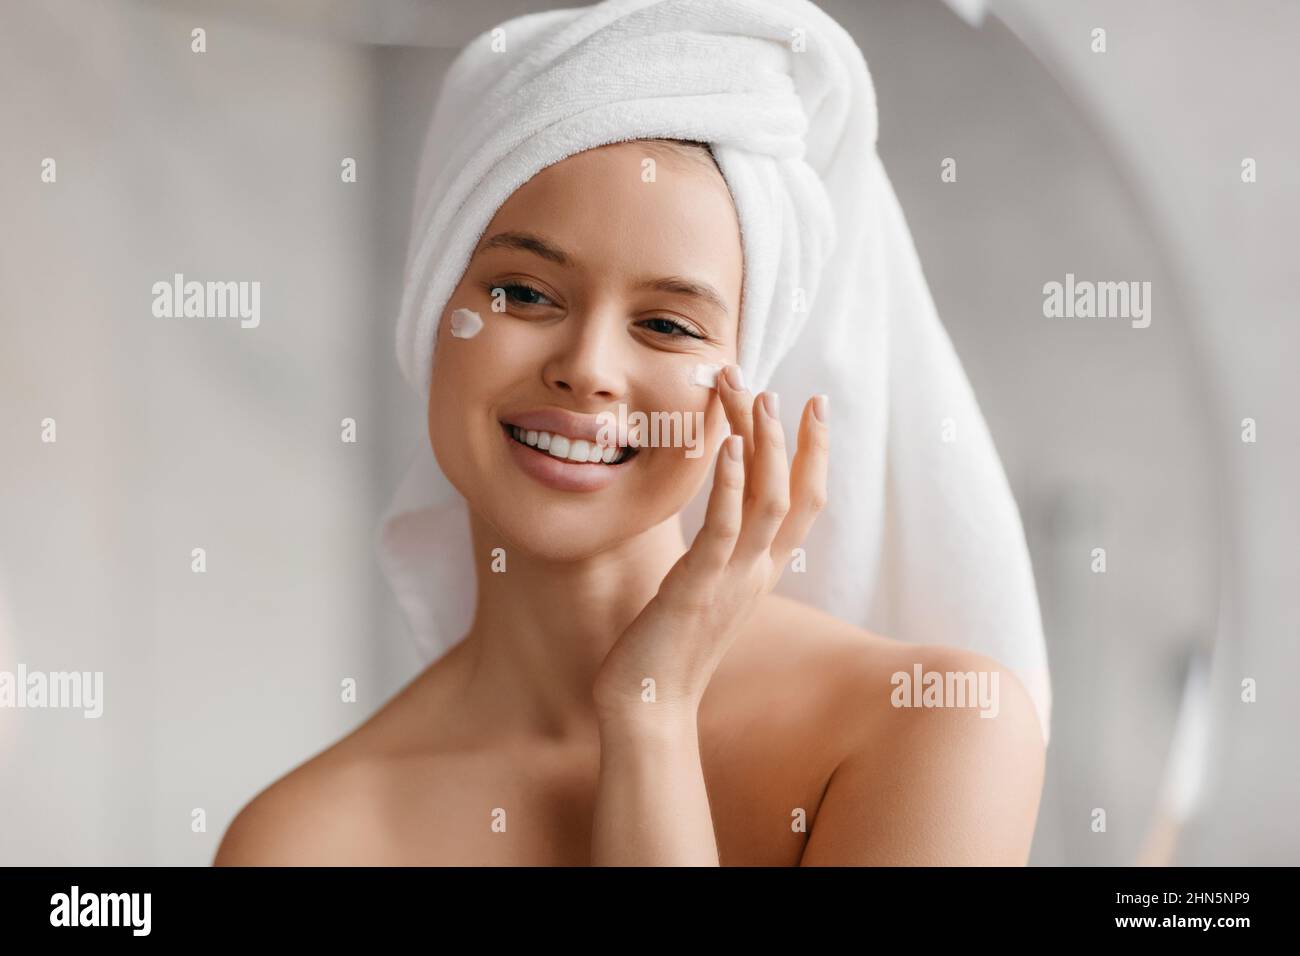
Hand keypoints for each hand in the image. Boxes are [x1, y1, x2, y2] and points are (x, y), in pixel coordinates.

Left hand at [591, 364, 829, 725]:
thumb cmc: (669, 647)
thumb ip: (720, 555)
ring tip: (758, 397)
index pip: (805, 502)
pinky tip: (724, 446)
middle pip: (795, 492)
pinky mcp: (697, 588)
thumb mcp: (705, 591)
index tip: (813, 406)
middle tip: (778, 388)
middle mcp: (757, 573)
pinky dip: (727, 484)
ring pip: (769, 501)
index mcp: (761, 572)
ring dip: (766, 446)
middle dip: (790, 436)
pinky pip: (723, 529)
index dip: (814, 453)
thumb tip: (718, 519)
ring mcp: (733, 581)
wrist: (650, 706)